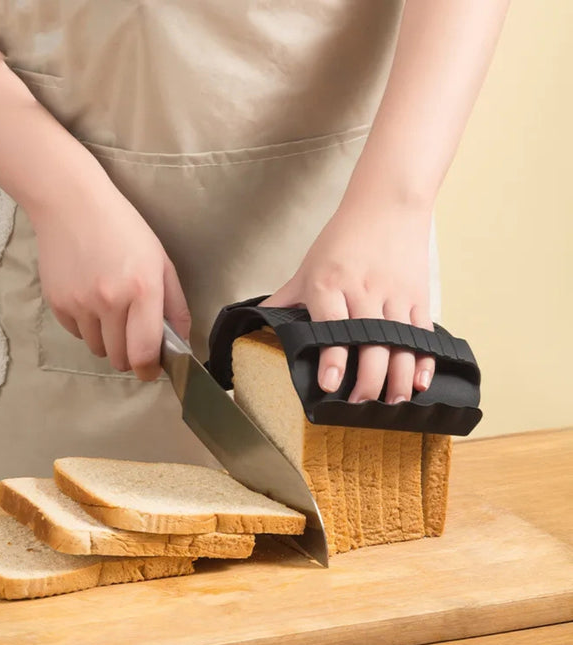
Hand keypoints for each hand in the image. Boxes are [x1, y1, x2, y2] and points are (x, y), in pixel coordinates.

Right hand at [28, 180, 190, 380]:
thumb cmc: (124, 229)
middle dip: (129, 355)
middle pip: (119, 359)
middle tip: (133, 336)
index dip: (149, 370)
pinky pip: (76, 333)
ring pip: (97, 349)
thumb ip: (175, 307)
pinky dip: (86, 326)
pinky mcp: (57, 303)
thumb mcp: (161, 262)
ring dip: (107, 340)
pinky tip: (89, 298)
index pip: (144, 353)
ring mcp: (80, 304)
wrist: (71, 203)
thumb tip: (182, 344)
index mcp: (142, 290)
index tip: (151, 371)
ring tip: (110, 310)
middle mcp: (110, 301)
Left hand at [260, 200, 434, 403]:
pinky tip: (419, 382)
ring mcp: (392, 295)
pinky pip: (422, 334)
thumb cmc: (343, 237)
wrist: (387, 203)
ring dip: (397, 378)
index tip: (330, 385)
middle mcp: (362, 291)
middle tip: (361, 404)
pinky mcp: (417, 296)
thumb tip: (259, 320)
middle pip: (370, 344)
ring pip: (399, 344)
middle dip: (368, 381)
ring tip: (392, 403)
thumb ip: (286, 299)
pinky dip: (423, 359)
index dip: (332, 359)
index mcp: (328, 285)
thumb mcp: (308, 266)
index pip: (331, 329)